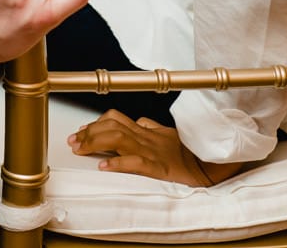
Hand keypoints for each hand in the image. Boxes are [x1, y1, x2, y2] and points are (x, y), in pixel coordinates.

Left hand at [68, 111, 242, 185]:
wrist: (213, 162)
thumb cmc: (191, 150)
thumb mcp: (168, 136)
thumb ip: (152, 128)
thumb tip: (139, 121)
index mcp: (147, 131)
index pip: (115, 119)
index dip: (95, 123)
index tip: (80, 131)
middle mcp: (146, 137)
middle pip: (111, 126)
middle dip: (88, 132)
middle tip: (73, 141)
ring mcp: (152, 150)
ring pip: (118, 138)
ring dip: (95, 142)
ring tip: (80, 149)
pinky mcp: (160, 167)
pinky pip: (136, 162)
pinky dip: (117, 163)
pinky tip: (103, 166)